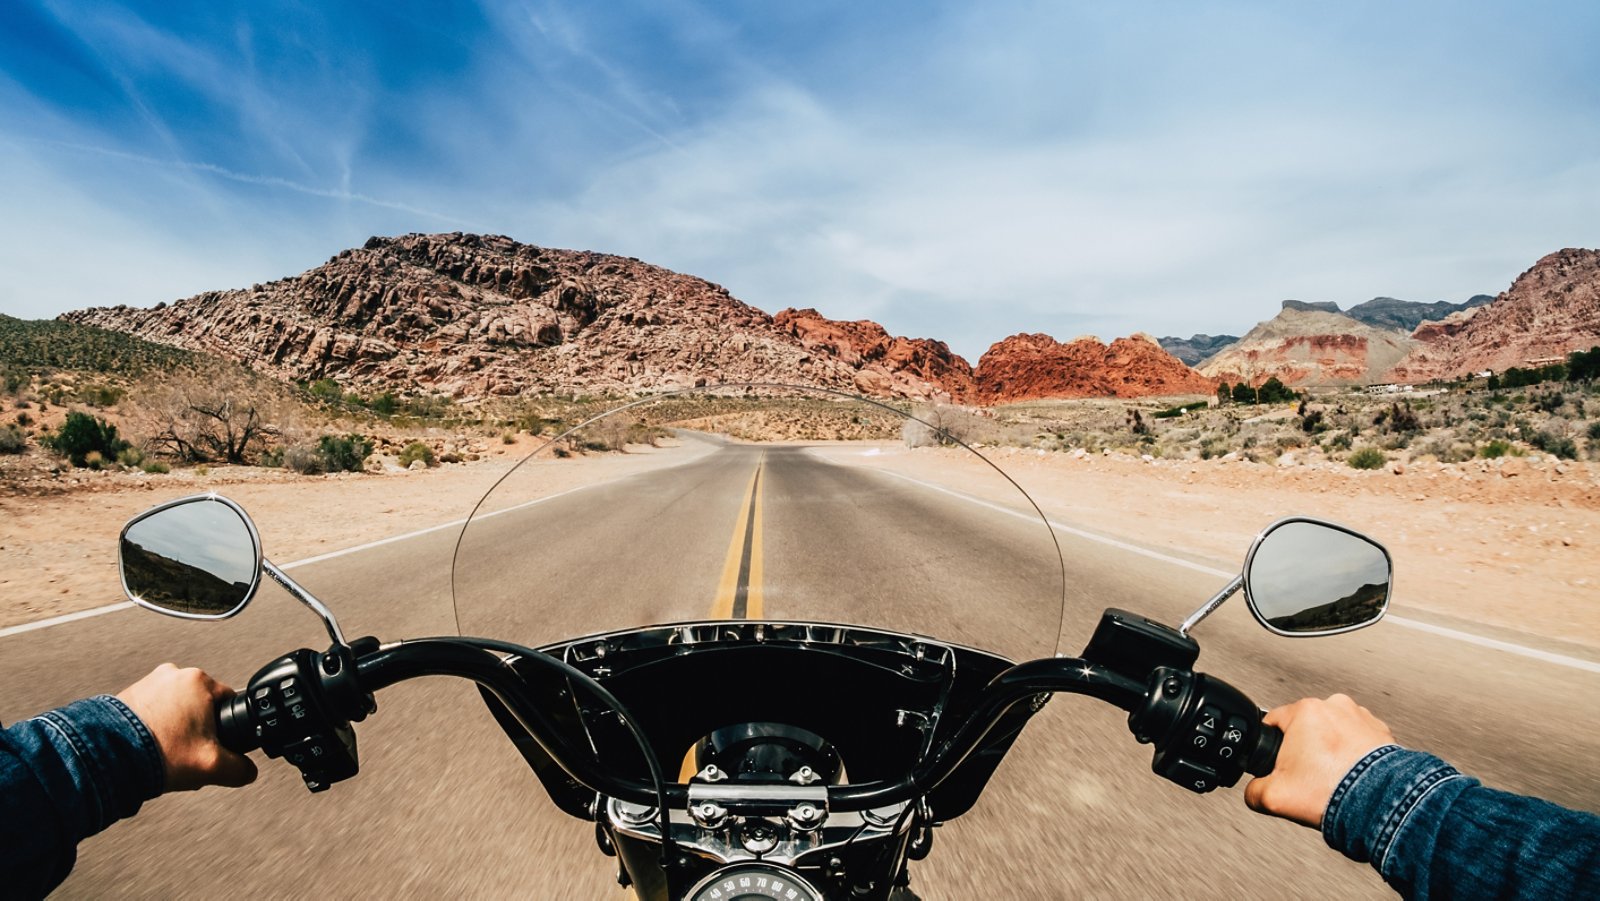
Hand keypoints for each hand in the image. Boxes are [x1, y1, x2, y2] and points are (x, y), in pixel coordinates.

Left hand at [117, 663, 258, 791]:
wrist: (108, 758)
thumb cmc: (158, 753)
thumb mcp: (212, 766)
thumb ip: (240, 769)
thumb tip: (248, 771)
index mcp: (199, 681)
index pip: (229, 702)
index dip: (227, 728)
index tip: (215, 744)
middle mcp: (173, 675)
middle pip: (201, 707)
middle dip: (198, 730)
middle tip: (189, 753)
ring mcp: (148, 683)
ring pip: (176, 709)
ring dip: (175, 729)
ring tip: (166, 753)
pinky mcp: (127, 695)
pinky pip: (152, 711)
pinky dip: (154, 728)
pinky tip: (150, 749)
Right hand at [1244, 694, 1394, 827]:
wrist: (1380, 803)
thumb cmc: (1331, 792)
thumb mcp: (1273, 797)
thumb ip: (1253, 791)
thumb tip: (1255, 791)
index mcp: (1305, 710)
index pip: (1273, 722)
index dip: (1270, 746)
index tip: (1278, 765)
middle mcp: (1334, 706)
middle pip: (1305, 728)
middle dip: (1304, 750)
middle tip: (1308, 777)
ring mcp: (1362, 717)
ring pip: (1334, 733)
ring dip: (1331, 750)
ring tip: (1333, 778)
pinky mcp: (1383, 732)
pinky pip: (1359, 742)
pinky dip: (1354, 756)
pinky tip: (1353, 776)